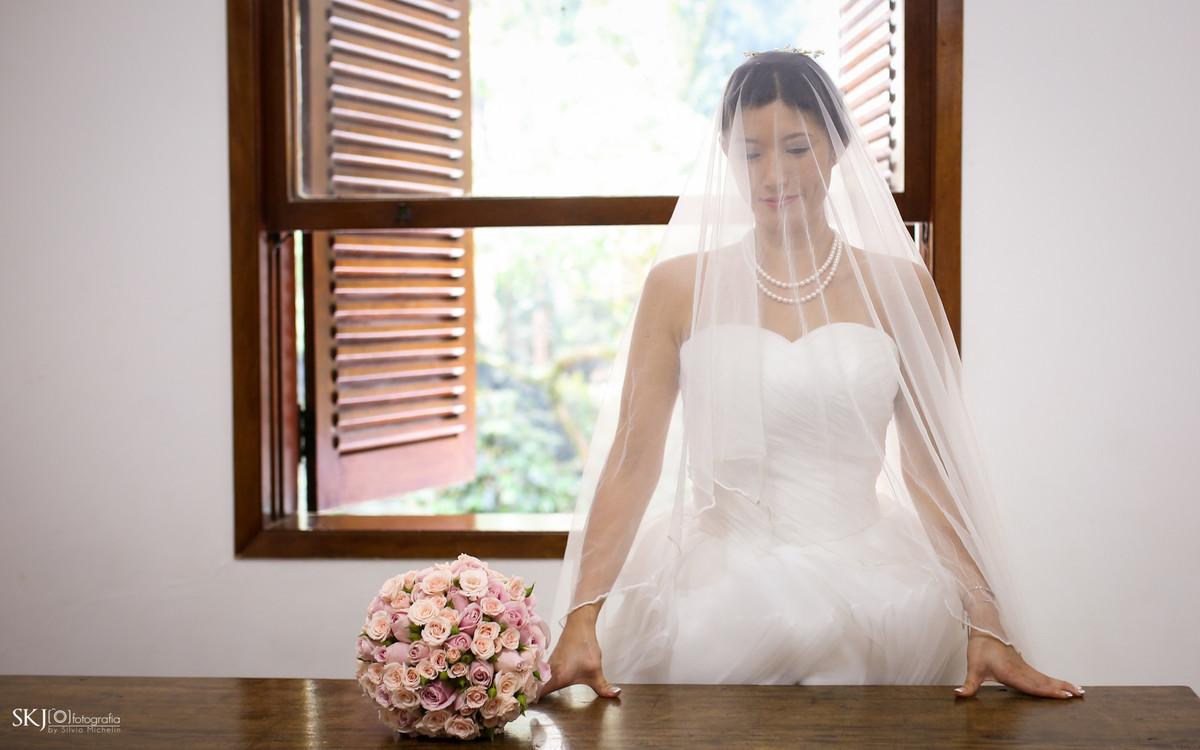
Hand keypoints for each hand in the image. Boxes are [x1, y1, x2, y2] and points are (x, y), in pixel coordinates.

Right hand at [537, 605, 620, 700]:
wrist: (579, 626)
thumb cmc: (586, 647)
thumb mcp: (596, 670)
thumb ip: (603, 686)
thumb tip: (616, 694)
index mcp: (558, 677)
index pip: (538, 694)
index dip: (532, 703)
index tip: (529, 712)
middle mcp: (549, 672)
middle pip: (535, 689)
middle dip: (533, 699)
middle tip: (531, 708)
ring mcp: (548, 666)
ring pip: (538, 681)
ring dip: (537, 689)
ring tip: (536, 700)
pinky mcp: (550, 661)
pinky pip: (542, 674)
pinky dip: (540, 681)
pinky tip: (544, 686)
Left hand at [956, 632, 1083, 698]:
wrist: (985, 629)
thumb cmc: (980, 648)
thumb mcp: (973, 668)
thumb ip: (969, 684)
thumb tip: (959, 695)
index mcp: (1011, 672)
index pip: (1032, 685)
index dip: (1048, 692)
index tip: (1064, 695)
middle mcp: (1021, 670)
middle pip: (1044, 682)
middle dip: (1062, 689)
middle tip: (1080, 695)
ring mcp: (1024, 667)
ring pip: (1045, 678)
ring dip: (1062, 684)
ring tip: (1080, 691)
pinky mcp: (1024, 666)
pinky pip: (1041, 675)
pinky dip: (1054, 681)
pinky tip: (1062, 685)